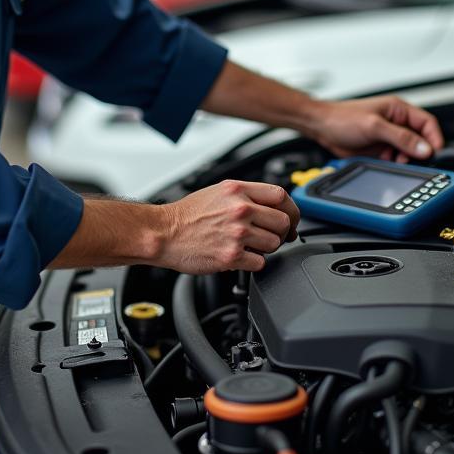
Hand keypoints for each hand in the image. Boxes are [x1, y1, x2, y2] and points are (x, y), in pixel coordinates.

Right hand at [157, 180, 299, 273]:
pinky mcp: (231, 256)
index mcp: (237, 190)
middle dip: (283, 232)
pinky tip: (241, 257)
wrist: (163, 233)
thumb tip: (270, 205)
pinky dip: (254, 263)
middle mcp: (240, 209)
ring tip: (251, 247)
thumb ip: (245, 195)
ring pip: (274, 243)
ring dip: (267, 248)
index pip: (281, 195)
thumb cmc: (187, 215)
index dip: (290, 209)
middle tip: (273, 237)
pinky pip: (260, 262)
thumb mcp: (218, 192)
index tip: (289, 219)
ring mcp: (237, 233)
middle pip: (283, 221)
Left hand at [303, 95, 443, 162]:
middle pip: (420, 140)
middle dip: (419, 152)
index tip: (435, 152)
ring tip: (395, 160)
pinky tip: (386, 163)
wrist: (321, 128)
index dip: (434, 138)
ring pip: (408, 153)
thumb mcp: (374, 126)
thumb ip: (401, 137)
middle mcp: (396, 123)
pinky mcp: (380, 149)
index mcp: (398, 110)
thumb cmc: (342, 118)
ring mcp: (388, 137)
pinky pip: (395, 160)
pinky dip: (394, 164)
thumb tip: (424, 148)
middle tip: (412, 160)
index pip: (427, 123)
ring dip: (405, 160)